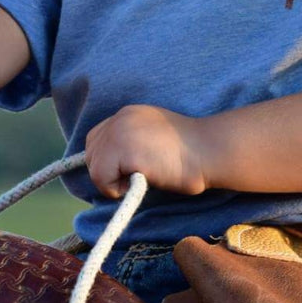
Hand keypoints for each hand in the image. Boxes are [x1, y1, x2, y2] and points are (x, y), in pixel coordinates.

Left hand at [84, 104, 209, 199]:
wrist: (210, 151)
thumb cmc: (192, 153)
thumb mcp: (156, 138)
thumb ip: (134, 143)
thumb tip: (113, 166)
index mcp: (129, 113)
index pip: (98, 137)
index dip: (108, 159)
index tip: (127, 170)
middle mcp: (120, 118)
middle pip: (91, 152)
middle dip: (107, 171)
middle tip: (134, 178)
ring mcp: (120, 132)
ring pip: (94, 167)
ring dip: (112, 181)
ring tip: (140, 179)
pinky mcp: (123, 149)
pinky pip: (102, 178)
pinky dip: (116, 189)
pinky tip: (141, 181)